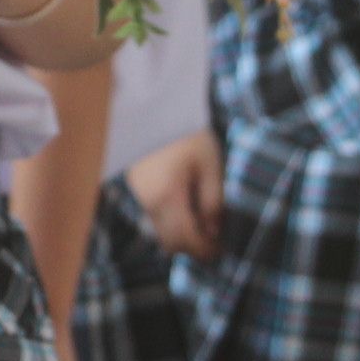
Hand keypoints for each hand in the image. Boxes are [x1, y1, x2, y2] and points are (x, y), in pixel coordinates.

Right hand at [125, 130, 224, 262]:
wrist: (156, 111)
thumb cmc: (187, 136)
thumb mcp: (209, 164)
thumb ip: (213, 199)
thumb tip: (214, 230)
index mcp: (168, 196)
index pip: (186, 239)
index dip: (206, 249)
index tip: (223, 247)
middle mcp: (148, 202)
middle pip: (170, 243)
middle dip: (193, 247)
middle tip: (214, 238)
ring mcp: (139, 198)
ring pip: (161, 233)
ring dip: (181, 236)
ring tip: (202, 221)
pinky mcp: (136, 192)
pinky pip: (154, 219)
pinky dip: (171, 223)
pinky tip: (186, 207)